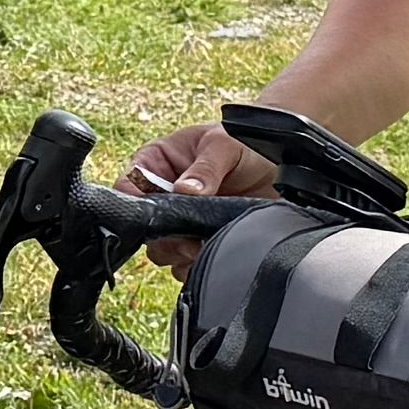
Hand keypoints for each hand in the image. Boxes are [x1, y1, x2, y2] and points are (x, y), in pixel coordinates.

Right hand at [122, 122, 276, 284]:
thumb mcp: (224, 145)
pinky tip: (214, 252)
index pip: (127, 187)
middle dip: (166, 236)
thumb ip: (204, 169)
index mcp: (156, 163)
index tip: (160, 214)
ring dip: (181, 253)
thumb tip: (185, 191)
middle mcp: (162, 195)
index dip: (136, 204)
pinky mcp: (198, 241)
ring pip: (161, 251)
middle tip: (191, 236)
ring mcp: (180, 221)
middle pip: (144, 227)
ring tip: (206, 243)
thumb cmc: (245, 143)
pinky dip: (194, 266)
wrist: (281, 164)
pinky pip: (183, 265)